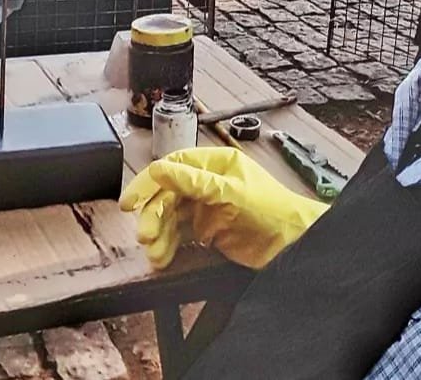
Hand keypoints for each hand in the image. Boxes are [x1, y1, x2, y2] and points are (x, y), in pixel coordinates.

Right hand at [120, 147, 328, 269]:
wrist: (290, 243)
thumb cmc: (268, 208)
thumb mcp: (228, 192)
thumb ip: (192, 182)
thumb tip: (158, 169)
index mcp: (214, 163)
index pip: (173, 166)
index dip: (149, 183)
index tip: (130, 202)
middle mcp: (208, 181)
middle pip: (169, 195)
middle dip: (155, 215)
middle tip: (145, 236)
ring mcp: (208, 205)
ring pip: (173, 217)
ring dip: (160, 234)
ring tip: (156, 255)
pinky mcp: (210, 229)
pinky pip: (182, 234)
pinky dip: (171, 245)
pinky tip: (163, 257)